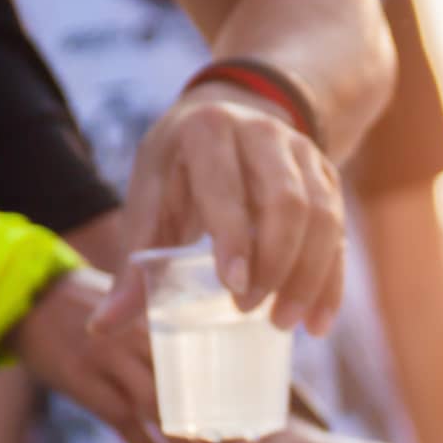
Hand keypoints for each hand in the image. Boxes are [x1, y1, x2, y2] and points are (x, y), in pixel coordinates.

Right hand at [10, 271, 216, 442]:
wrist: (25, 298)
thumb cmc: (87, 310)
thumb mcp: (130, 314)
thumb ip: (162, 338)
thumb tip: (206, 374)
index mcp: (155, 320)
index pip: (201, 359)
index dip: (228, 391)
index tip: (255, 418)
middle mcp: (137, 340)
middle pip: (186, 387)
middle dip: (216, 423)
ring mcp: (109, 361)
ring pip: (156, 408)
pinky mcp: (81, 380)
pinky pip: (119, 420)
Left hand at [92, 83, 345, 334]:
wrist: (230, 115)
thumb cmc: (180, 169)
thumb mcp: (151, 199)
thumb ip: (134, 262)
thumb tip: (102, 328)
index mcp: (208, 130)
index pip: (228, 186)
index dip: (235, 238)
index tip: (234, 289)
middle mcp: (264, 134)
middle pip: (288, 202)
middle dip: (275, 263)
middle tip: (252, 312)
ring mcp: (303, 154)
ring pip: (324, 218)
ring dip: (308, 278)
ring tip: (284, 323)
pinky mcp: (328, 178)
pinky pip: (339, 234)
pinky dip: (331, 283)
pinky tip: (318, 323)